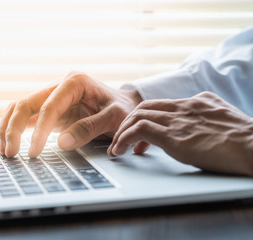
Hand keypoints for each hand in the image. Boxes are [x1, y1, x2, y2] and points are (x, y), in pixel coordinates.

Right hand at [0, 71, 142, 157]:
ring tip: (3, 150)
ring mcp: (53, 97)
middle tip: (11, 152)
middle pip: (26, 103)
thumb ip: (89, 128)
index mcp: (74, 82)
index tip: (33, 151)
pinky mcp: (50, 109)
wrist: (126, 105)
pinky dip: (13, 129)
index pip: (49, 106)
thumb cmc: (123, 109)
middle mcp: (59, 86)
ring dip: (8, 127)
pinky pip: (27, 117)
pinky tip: (4, 143)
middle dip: (14, 128)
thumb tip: (61, 144)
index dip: (39, 130)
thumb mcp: (115, 117)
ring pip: (20, 108)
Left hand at [108, 91, 252, 175]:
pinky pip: (138, 130)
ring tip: (116, 148)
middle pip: (144, 107)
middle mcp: (185, 106)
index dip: (145, 118)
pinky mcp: (174, 136)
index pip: (161, 105)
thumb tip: (197, 126)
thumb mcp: (226, 120)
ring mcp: (179, 120)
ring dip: (121, 133)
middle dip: (128, 123)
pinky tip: (121, 151)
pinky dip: (124, 139)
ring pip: (137, 116)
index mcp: (197, 101)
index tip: (139, 137)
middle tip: (121, 139)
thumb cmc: (247, 141)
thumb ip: (208, 117)